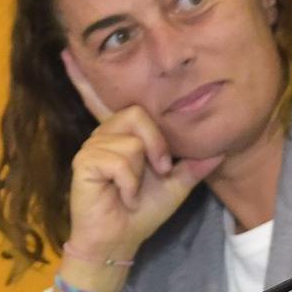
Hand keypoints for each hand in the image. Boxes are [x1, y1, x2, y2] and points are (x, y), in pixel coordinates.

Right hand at [60, 48, 221, 262]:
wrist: (121, 239)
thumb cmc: (143, 211)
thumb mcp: (177, 185)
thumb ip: (194, 164)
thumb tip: (221, 151)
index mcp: (122, 135)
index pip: (106, 99)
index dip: (86, 76)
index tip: (69, 52)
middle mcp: (105, 134)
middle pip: (138, 114)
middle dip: (157, 145)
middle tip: (159, 169)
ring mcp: (92, 146)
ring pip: (132, 140)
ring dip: (142, 171)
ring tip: (134, 189)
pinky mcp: (84, 161)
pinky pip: (120, 160)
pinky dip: (129, 183)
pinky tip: (123, 195)